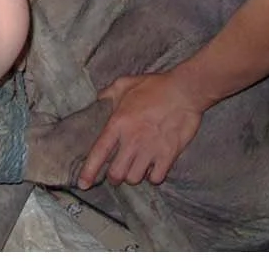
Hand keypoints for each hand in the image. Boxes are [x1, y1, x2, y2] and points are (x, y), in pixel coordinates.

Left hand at [76, 71, 202, 189]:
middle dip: (115, 176)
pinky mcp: (168, 155)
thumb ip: (108, 93)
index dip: (89, 171)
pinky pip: (156, 178)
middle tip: (118, 171)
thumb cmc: (156, 86)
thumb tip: (97, 101)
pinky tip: (154, 167)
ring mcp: (151, 149)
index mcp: (118, 123)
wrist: (185, 91)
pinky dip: (154, 176)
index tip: (83, 184)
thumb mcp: (126, 83)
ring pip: (135, 178)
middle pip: (116, 174)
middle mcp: (132, 140)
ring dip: (134, 175)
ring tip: (137, 166)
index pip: (99, 152)